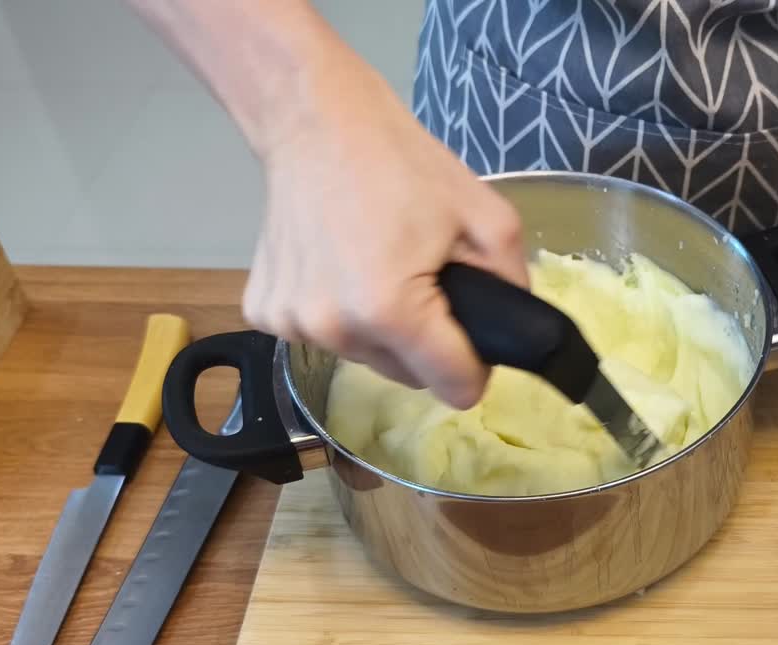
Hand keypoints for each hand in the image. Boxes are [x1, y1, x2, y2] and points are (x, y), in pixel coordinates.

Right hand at [244, 62, 526, 408]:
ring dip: (382, 329)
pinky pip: (323, 338)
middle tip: (427, 282)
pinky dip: (339, 315)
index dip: (476, 367)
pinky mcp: (263, 314)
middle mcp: (335, 329)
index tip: (473, 332)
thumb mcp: (489, 216)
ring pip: (365, 358)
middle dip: (427, 344)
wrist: (315, 122)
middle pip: (408, 376)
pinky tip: (339, 266)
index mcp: (390, 310)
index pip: (455, 389)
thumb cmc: (401, 163)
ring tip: (381, 268)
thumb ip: (513, 283)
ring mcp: (292, 324)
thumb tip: (514, 328)